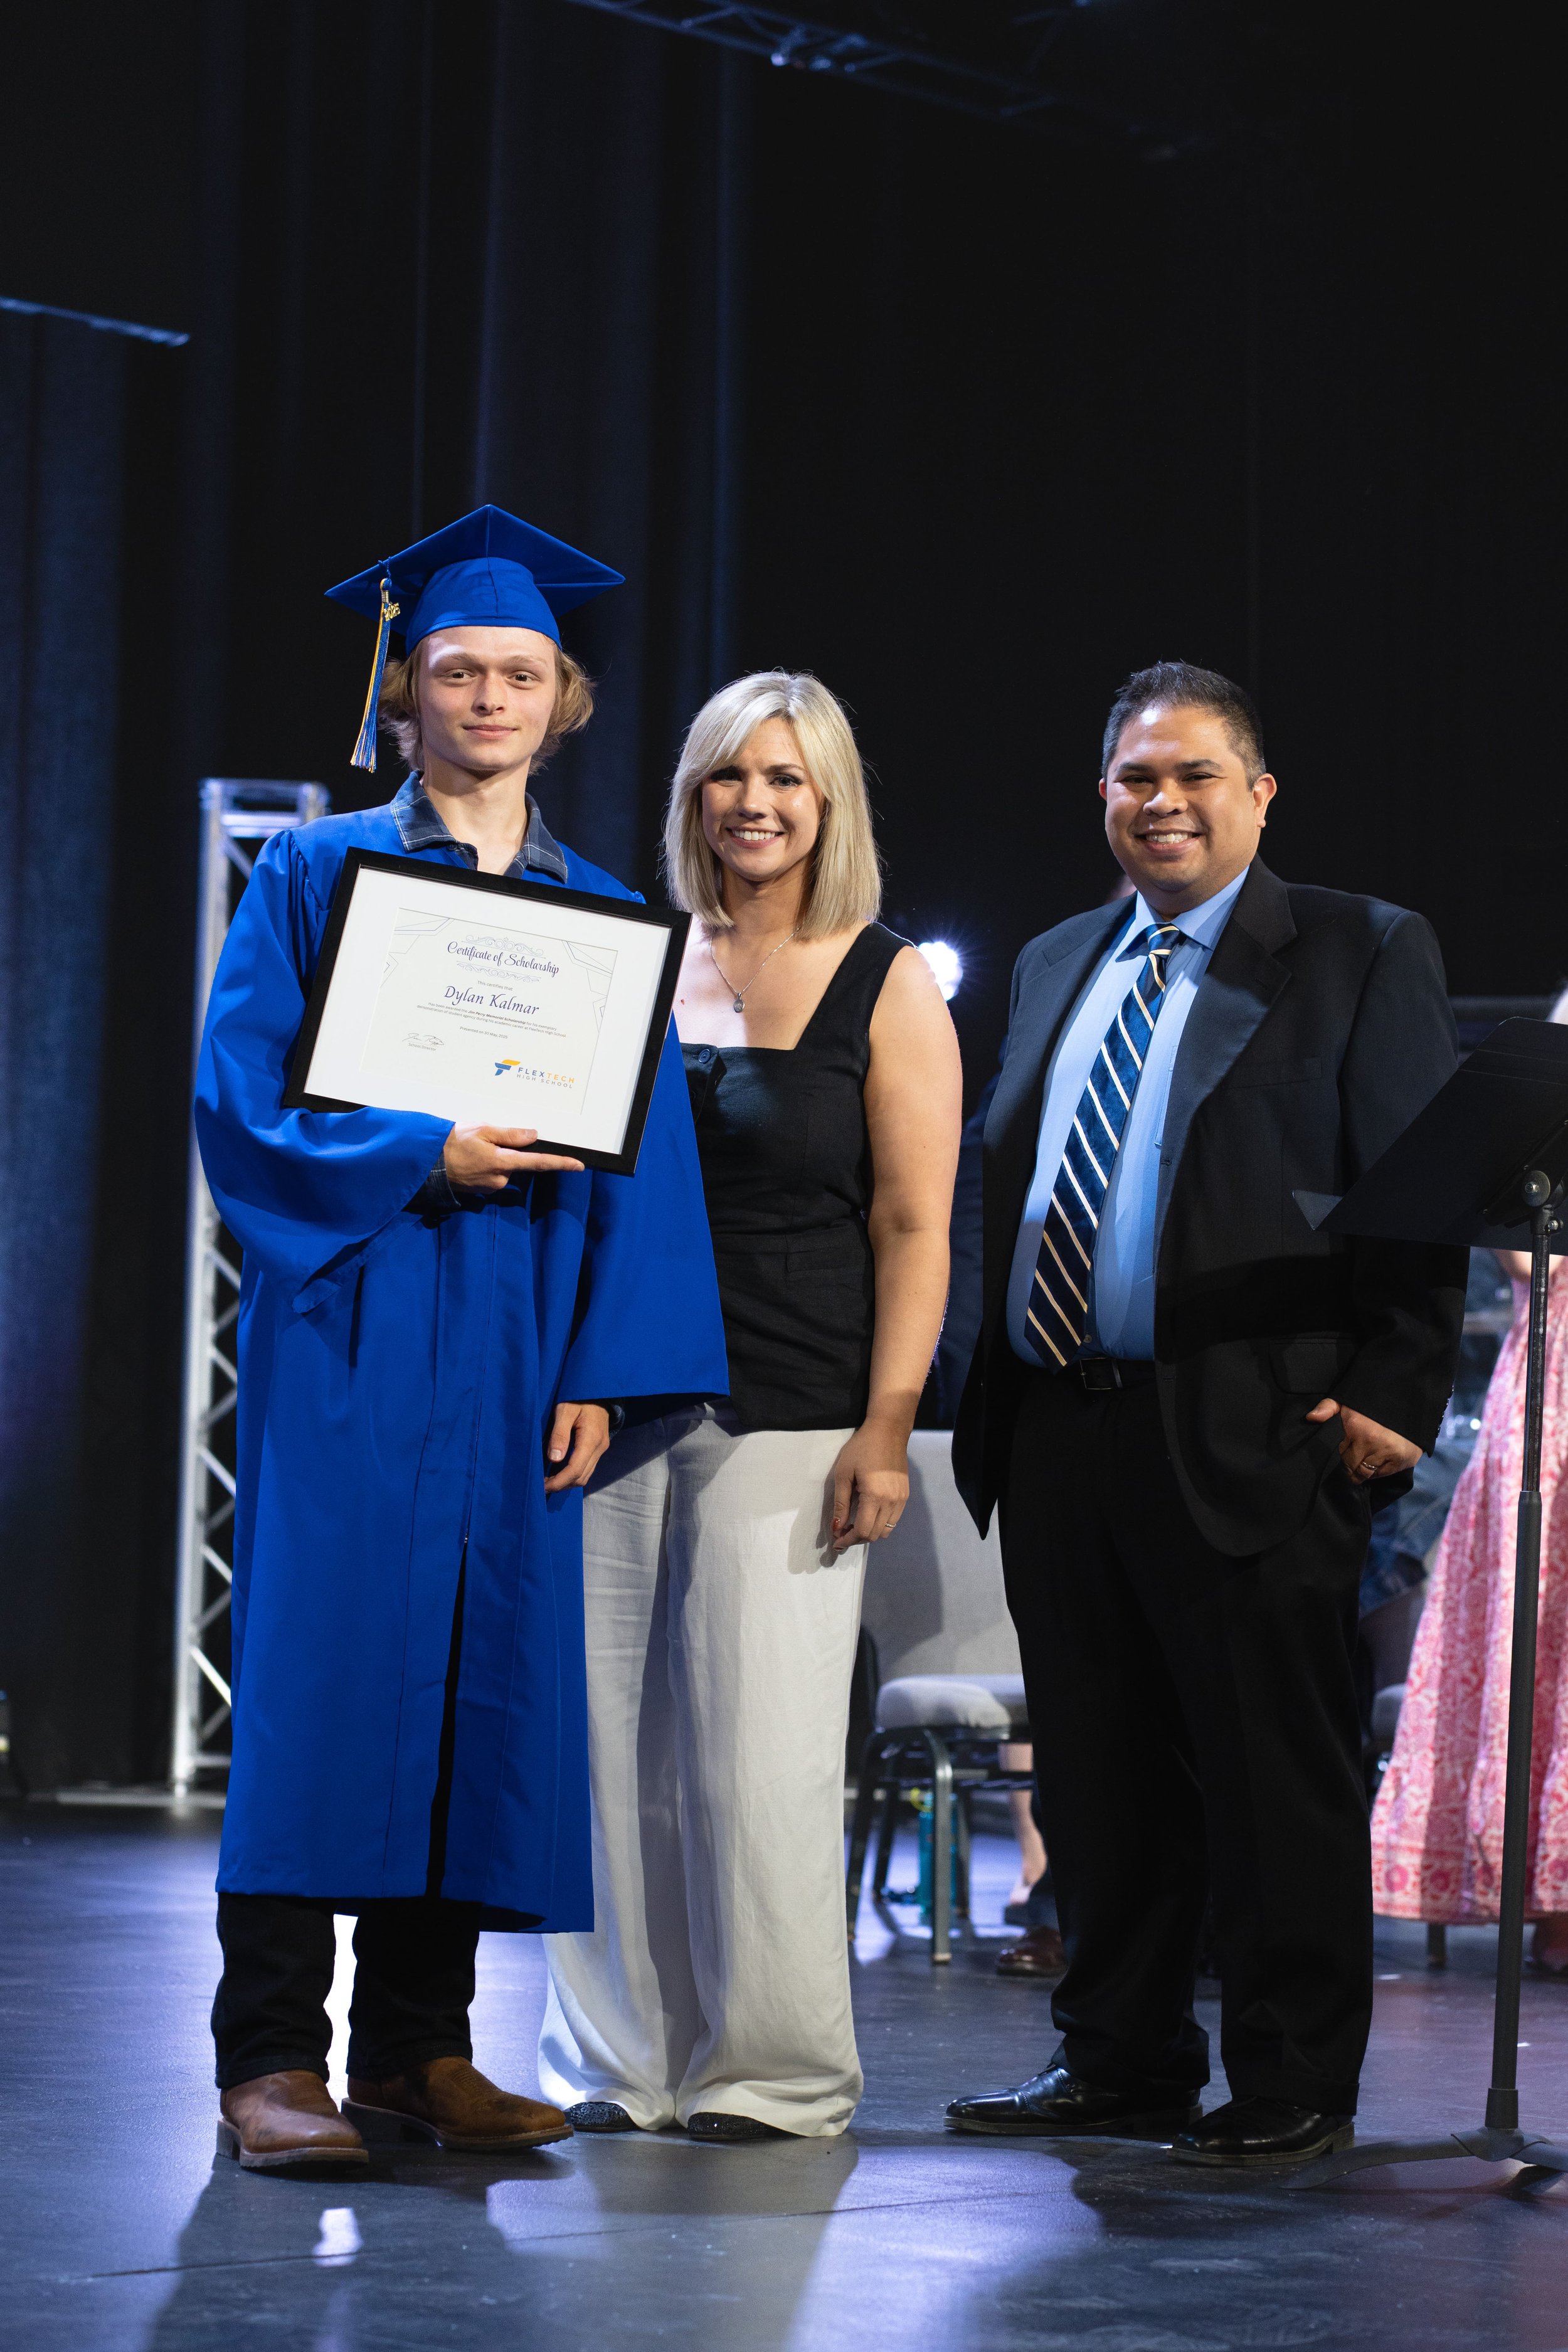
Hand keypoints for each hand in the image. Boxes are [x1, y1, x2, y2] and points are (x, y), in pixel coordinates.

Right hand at [444, 1124, 583, 1192]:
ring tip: (473, 1148)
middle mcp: (499, 1178)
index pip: (538, 1163)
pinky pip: (492, 1175)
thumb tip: (533, 1135)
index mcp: (502, 1162)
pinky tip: (471, 1159)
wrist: (426, 1163)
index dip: (560, 1163)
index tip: (579, 1165)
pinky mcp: (481, 1191)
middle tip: (486, 1140)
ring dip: (496, 1158)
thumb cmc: (451, 1143)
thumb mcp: (482, 1130)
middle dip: (509, 1152)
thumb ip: (510, 1134)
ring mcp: (490, 1187)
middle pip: (518, 1164)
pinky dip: (487, 1166)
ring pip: (504, 1169)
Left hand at [543, 1402, 610, 1493]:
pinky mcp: (599, 1447)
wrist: (599, 1389)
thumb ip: (559, 1434)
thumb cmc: (579, 1397)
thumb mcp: (565, 1410)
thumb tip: (553, 1459)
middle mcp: (599, 1447)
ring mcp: (601, 1448)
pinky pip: (587, 1468)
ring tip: (549, 1480)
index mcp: (591, 1439)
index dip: (558, 1482)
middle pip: (581, 1477)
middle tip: (541, 1485)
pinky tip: (559, 1471)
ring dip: (567, 1482)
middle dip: (561, 1485)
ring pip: (585, 1475)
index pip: (575, 1470)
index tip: (542, 1486)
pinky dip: (573, 1474)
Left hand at [829, 1418, 910, 1550]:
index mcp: (875, 1496)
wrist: (888, 1431)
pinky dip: (879, 1524)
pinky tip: (868, 1515)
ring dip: (869, 1533)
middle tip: (842, 1534)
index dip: (847, 1540)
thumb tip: (837, 1528)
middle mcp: (891, 1502)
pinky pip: (893, 1520)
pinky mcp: (905, 1496)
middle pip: (874, 1535)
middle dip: (856, 1539)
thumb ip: (841, 1503)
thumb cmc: (861, 1448)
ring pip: (885, 1531)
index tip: (836, 1542)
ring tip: (854, 1526)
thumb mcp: (843, 1474)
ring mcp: (901, 1500)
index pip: (862, 1531)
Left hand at [1305, 1396, 1420, 1484]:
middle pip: (1351, 1467)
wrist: (1409, 1395)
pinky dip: (1379, 1471)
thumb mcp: (1348, 1400)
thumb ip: (1328, 1408)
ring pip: (1366, 1473)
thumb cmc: (1374, 1402)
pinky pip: (1383, 1474)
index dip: (1340, 1454)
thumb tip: (1310, 1418)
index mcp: (1355, 1428)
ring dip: (1362, 1471)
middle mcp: (1371, 1443)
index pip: (1339, 1455)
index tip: (1343, 1452)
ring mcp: (1389, 1453)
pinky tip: (1378, 1461)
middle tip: (1353, 1457)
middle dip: (1349, 1465)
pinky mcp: (1403, 1460)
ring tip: (1363, 1461)